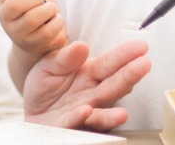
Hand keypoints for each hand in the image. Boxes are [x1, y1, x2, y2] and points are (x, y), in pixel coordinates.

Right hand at [0, 0, 66, 55]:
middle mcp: (6, 20)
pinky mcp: (34, 46)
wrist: (40, 36)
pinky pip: (47, 32)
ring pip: (32, 18)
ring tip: (51, 10)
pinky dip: (57, 22)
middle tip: (42, 0)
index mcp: (3, 3)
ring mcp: (19, 35)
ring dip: (49, 10)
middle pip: (16, 3)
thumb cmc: (33, 7)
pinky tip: (56, 20)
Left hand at [23, 40, 150, 131]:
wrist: (29, 112)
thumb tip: (81, 46)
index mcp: (88, 74)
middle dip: (129, 76)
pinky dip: (81, 118)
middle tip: (145, 64)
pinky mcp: (70, 127)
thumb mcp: (48, 65)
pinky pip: (76, 123)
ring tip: (123, 113)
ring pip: (102, 114)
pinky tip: (86, 111)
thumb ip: (64, 57)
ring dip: (112, 115)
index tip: (141, 46)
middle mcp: (91, 94)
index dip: (124, 55)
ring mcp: (84, 112)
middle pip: (113, 86)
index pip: (108, 63)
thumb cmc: (44, 87)